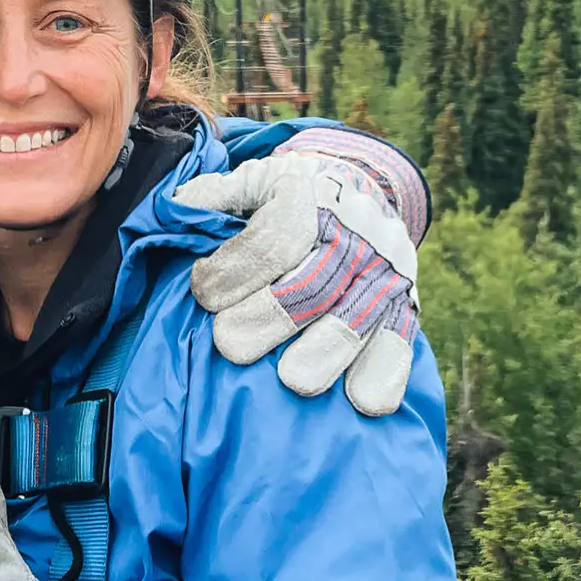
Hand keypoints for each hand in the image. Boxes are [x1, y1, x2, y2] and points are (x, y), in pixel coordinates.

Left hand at [174, 127, 427, 415]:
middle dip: (271, 315)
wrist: (359, 184)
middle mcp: (354, 231)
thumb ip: (214, 195)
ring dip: (327, 350)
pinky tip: (363, 402)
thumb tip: (175, 210)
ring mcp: (384, 269)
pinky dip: (386, 370)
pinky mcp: (405, 303)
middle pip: (315, 281)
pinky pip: (402, 339)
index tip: (202, 292)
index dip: (237, 268)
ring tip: (294, 381)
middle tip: (230, 345)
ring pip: (358, 314)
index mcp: (312, 194)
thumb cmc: (287, 193)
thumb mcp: (251, 178)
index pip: (276, 236)